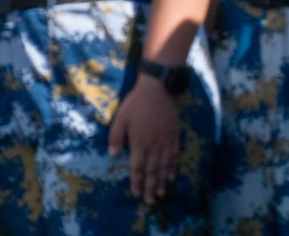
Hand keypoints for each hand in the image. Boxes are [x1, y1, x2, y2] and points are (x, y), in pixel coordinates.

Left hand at [108, 76, 181, 202]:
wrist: (157, 88)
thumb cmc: (135, 104)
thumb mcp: (120, 119)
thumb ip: (116, 137)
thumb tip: (113, 155)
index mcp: (139, 142)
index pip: (138, 167)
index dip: (137, 181)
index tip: (136, 193)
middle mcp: (154, 144)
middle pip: (153, 169)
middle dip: (151, 186)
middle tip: (150, 200)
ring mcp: (166, 139)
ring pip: (165, 164)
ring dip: (163, 180)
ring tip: (162, 192)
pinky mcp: (174, 134)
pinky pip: (175, 153)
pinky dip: (174, 166)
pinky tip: (173, 175)